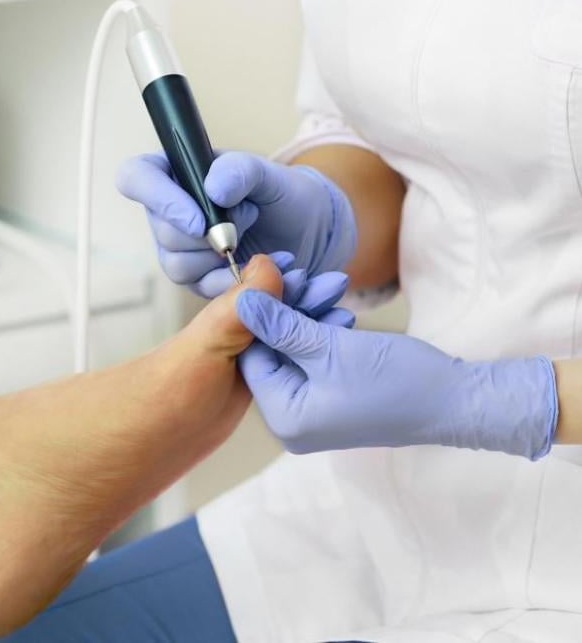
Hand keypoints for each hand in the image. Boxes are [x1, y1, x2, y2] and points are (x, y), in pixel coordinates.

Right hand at [117, 151, 356, 297]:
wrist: (306, 231)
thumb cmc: (281, 195)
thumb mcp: (268, 173)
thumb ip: (241, 170)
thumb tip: (213, 189)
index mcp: (175, 173)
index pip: (136, 178)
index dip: (159, 200)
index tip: (198, 220)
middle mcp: (168, 212)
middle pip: (163, 231)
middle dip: (209, 233)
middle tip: (248, 218)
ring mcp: (179, 249)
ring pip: (178, 265)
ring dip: (221, 257)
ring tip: (253, 238)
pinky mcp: (197, 279)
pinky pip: (200, 287)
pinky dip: (232, 280)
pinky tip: (256, 265)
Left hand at [235, 291, 558, 459]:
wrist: (456, 401)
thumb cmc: (397, 379)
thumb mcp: (331, 346)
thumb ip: (282, 324)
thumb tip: (241, 301)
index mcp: (285, 419)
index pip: (251, 359)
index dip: (257, 315)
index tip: (268, 277)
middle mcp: (292, 423)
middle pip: (272, 355)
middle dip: (286, 312)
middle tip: (302, 274)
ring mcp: (313, 414)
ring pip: (295, 352)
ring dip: (308, 317)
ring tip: (330, 285)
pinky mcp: (332, 401)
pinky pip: (314, 361)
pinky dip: (323, 335)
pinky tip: (339, 311)